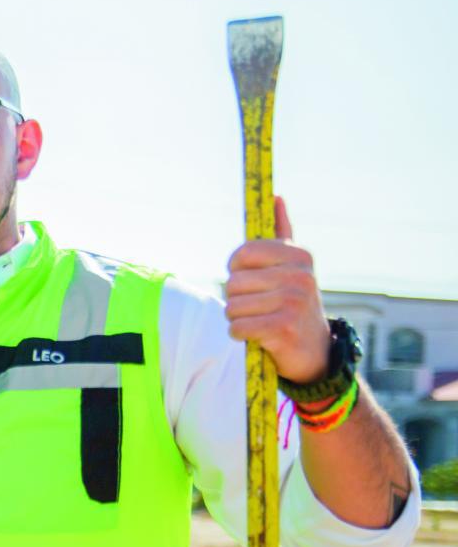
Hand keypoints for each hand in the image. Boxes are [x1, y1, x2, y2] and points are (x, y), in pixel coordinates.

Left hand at [225, 196, 330, 383]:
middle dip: (237, 299)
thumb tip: (275, 196)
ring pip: (232, 306)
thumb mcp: (291, 266)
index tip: (251, 281)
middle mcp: (300, 275)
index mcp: (299, 255)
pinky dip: (240, 335)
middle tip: (258, 307)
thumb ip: (281, 233)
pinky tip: (258, 336)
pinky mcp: (283, 328)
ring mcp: (294, 301)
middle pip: (233, 282)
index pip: (242, 254)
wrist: (313, 350)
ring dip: (238, 318)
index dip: (236, 270)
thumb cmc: (292, 304)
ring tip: (260, 321)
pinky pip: (237, 327)